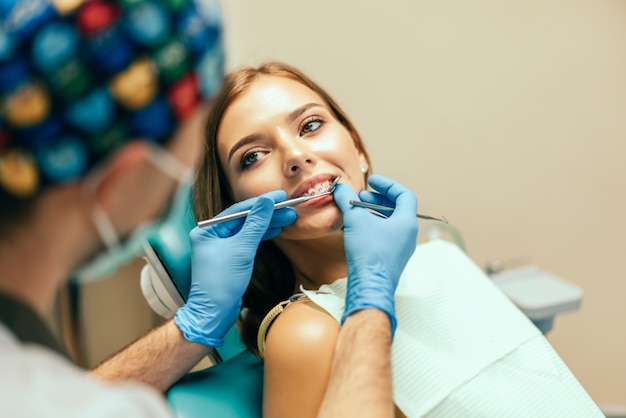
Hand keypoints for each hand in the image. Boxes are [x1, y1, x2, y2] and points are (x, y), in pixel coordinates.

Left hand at [174, 191, 295, 346]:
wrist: (214, 312)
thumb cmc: (222, 282)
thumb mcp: (242, 249)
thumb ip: (256, 224)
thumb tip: (265, 202)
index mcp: (207, 230)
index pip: (238, 210)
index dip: (261, 202)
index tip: (279, 196)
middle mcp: (211, 235)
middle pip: (244, 219)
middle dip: (267, 214)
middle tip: (288, 208)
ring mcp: (220, 247)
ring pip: (248, 230)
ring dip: (267, 224)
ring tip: (288, 218)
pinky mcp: (229, 257)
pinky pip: (247, 241)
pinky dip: (262, 235)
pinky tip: (276, 229)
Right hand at [333, 174, 417, 335]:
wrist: (370, 285)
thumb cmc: (368, 251)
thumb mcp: (355, 220)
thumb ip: (347, 200)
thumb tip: (339, 187)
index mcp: (407, 222)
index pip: (404, 195)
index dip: (388, 185)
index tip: (372, 181)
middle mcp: (408, 234)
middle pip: (397, 208)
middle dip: (378, 199)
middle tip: (361, 196)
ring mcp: (401, 248)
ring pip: (390, 222)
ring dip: (374, 213)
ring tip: (356, 210)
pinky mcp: (391, 258)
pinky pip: (385, 235)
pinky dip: (373, 226)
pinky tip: (356, 228)